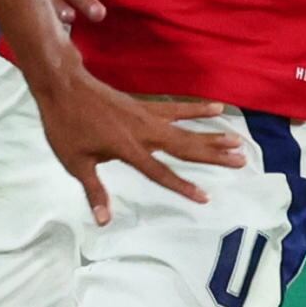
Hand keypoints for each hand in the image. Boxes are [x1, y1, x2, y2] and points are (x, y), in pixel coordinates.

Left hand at [26, 59, 245, 225]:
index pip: (160, 172)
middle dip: (213, 156)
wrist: (64, 86)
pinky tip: (216, 108)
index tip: (205, 198)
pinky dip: (196, 109)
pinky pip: (176, 108)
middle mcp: (144, 131)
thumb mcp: (75, 163)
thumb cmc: (66, 126)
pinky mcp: (144, 105)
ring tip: (238, 140)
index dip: (182, 187)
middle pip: (184, 147)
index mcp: (128, 148)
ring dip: (212, 134)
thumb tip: (104, 220)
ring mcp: (147, 115)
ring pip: (186, 128)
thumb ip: (94, 191)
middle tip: (241, 161)